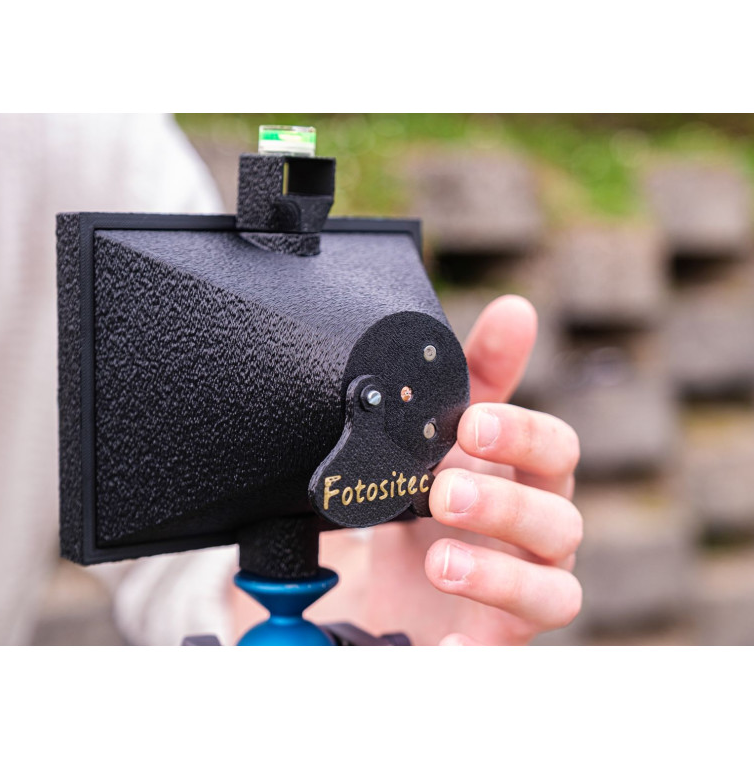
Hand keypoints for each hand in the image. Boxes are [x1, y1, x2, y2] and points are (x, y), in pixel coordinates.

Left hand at [229, 295, 582, 644]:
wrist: (406, 578)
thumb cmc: (439, 495)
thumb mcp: (447, 436)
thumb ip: (479, 376)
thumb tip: (517, 309)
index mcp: (527, 477)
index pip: (554, 448)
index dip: (523, 434)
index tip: (473, 420)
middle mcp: (539, 536)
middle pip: (558, 520)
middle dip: (504, 503)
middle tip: (444, 489)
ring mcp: (524, 593)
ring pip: (551, 591)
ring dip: (496, 573)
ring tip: (438, 559)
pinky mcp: (499, 643)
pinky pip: (503, 655)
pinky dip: (477, 653)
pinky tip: (446, 646)